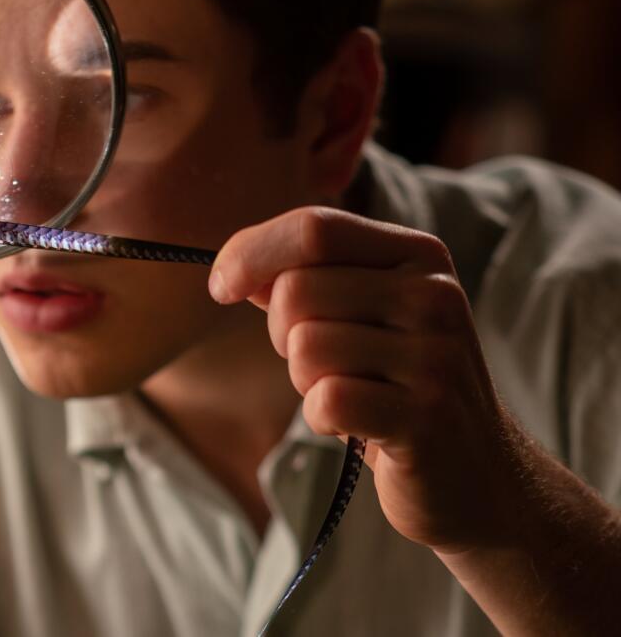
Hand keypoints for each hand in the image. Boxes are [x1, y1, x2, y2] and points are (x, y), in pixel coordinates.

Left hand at [210, 206, 523, 553]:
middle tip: (323, 363)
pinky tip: (355, 425)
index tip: (222, 286)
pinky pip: (326, 399)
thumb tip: (234, 269)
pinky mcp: (425, 416)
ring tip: (349, 392)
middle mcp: (434, 296)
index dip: (251, 252)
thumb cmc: (395, 382)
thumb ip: (303, 278)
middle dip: (283, 332)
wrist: (476, 471)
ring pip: (304, 346)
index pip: (314, 227)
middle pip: (296, 290)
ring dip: (305, 380)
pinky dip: (321, 417)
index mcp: (418, 255)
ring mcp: (435, 356)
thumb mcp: (359, 313)